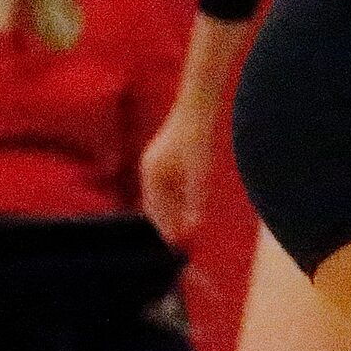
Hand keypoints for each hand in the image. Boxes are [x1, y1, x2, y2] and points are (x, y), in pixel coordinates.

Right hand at [139, 99, 215, 246]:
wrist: (199, 103)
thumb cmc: (198, 135)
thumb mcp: (199, 170)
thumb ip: (195, 197)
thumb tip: (193, 224)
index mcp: (152, 175)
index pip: (156, 212)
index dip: (167, 230)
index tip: (178, 247)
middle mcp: (151, 170)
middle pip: (157, 207)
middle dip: (169, 224)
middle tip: (182, 244)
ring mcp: (158, 163)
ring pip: (163, 197)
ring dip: (174, 213)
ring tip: (187, 231)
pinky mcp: (168, 157)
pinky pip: (170, 186)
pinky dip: (178, 199)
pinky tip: (191, 207)